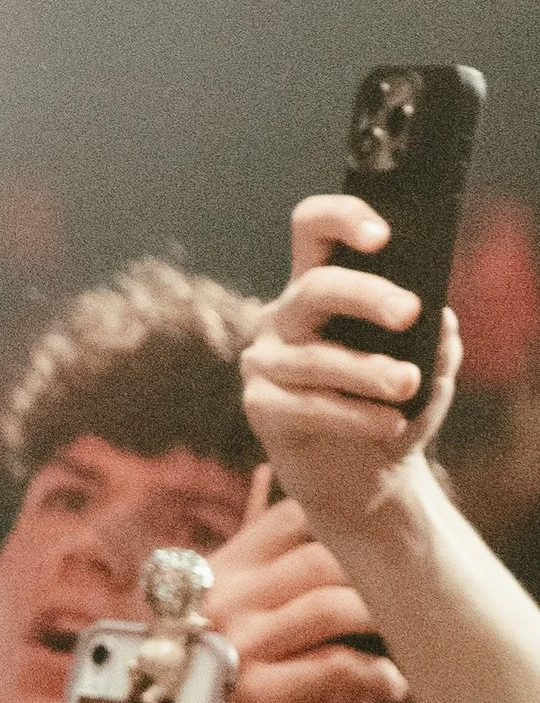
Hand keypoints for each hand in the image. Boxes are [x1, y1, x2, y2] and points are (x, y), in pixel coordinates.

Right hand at [204, 465, 408, 702]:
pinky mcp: (258, 694)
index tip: (378, 544)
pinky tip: (392, 687)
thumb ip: (255, 560)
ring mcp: (236, 644)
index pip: (286, 518)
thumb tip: (273, 477)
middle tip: (407, 594)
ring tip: (406, 637)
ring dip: (383, 620)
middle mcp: (220, 599)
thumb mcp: (228, 614)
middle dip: (374, 574)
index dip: (341, 522)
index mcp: (214, 570)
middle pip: (318, 558)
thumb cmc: (225, 685)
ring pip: (331, 605)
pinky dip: (378, 676)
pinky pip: (338, 666)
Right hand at [241, 192, 460, 545]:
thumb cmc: (391, 411)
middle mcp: (285, 317)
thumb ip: (435, 345)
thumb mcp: (426, 374)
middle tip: (409, 313)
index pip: (312, 229)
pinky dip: (354, 416)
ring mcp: (266, 361)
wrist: (365, 484)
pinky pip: (307, 406)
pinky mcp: (260, 407)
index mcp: (319, 290)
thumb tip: (440, 319)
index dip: (341, 219)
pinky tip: (389, 425)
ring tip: (409, 383)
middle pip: (314, 288)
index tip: (382, 236)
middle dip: (364, 296)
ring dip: (368, 370)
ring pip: (317, 357)